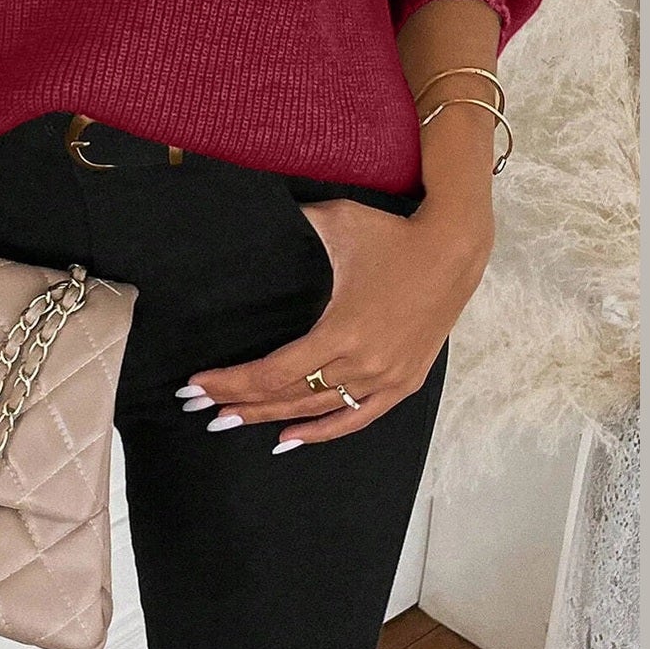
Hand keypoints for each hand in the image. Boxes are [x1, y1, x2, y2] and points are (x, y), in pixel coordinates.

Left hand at [181, 193, 493, 446]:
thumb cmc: (391, 233)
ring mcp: (386, 378)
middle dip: (239, 403)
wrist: (453, 248)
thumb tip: (255, 209)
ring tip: (231, 422)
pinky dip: (322, 431)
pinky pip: (356, 417)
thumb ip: (292, 220)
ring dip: (271, 419)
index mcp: (342, 330)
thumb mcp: (336, 221)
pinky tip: (290, 438)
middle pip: (288, 397)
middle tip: (199, 409)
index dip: (232, 382)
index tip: (196, 385)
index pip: (273, 372)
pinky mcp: (403, 382)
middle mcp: (363, 362)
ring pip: (317, 411)